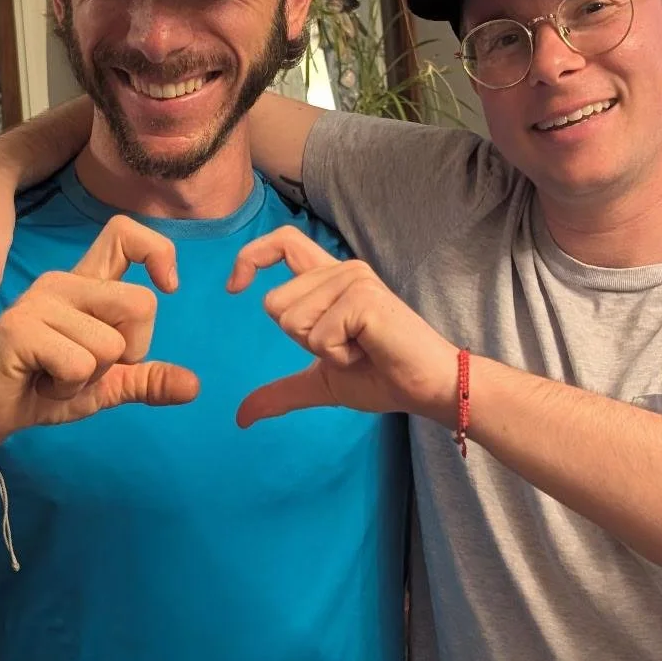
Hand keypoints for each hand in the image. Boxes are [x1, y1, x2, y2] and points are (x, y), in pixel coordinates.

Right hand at [0, 216, 196, 472]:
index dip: (158, 251)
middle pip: (141, 304)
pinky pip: (79, 365)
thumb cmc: (37, 389)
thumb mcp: (102, 386)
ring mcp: (39, 303)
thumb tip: (193, 386)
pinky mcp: (19, 329)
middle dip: (129, 351)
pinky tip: (40, 383)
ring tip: (54, 376)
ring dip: (90, 378)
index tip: (170, 286)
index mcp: (84, 286)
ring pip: (110, 344)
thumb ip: (144, 380)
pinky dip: (68, 389)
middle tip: (88, 367)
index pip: (125, 235)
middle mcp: (62, 284)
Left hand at [229, 227, 458, 427]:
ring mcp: (354, 280)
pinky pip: (318, 336)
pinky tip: (370, 351)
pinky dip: (338, 357)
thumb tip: (240, 418)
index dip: (251, 256)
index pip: (283, 242)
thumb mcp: (322, 381)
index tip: (233, 288)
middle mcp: (342, 270)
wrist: (428, 389)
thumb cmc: (382, 378)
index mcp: (331, 279)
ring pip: (292, 320)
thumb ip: (282, 391)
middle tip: (347, 346)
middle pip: (274, 304)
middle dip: (301, 340)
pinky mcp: (363, 298)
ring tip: (361, 348)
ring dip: (323, 350)